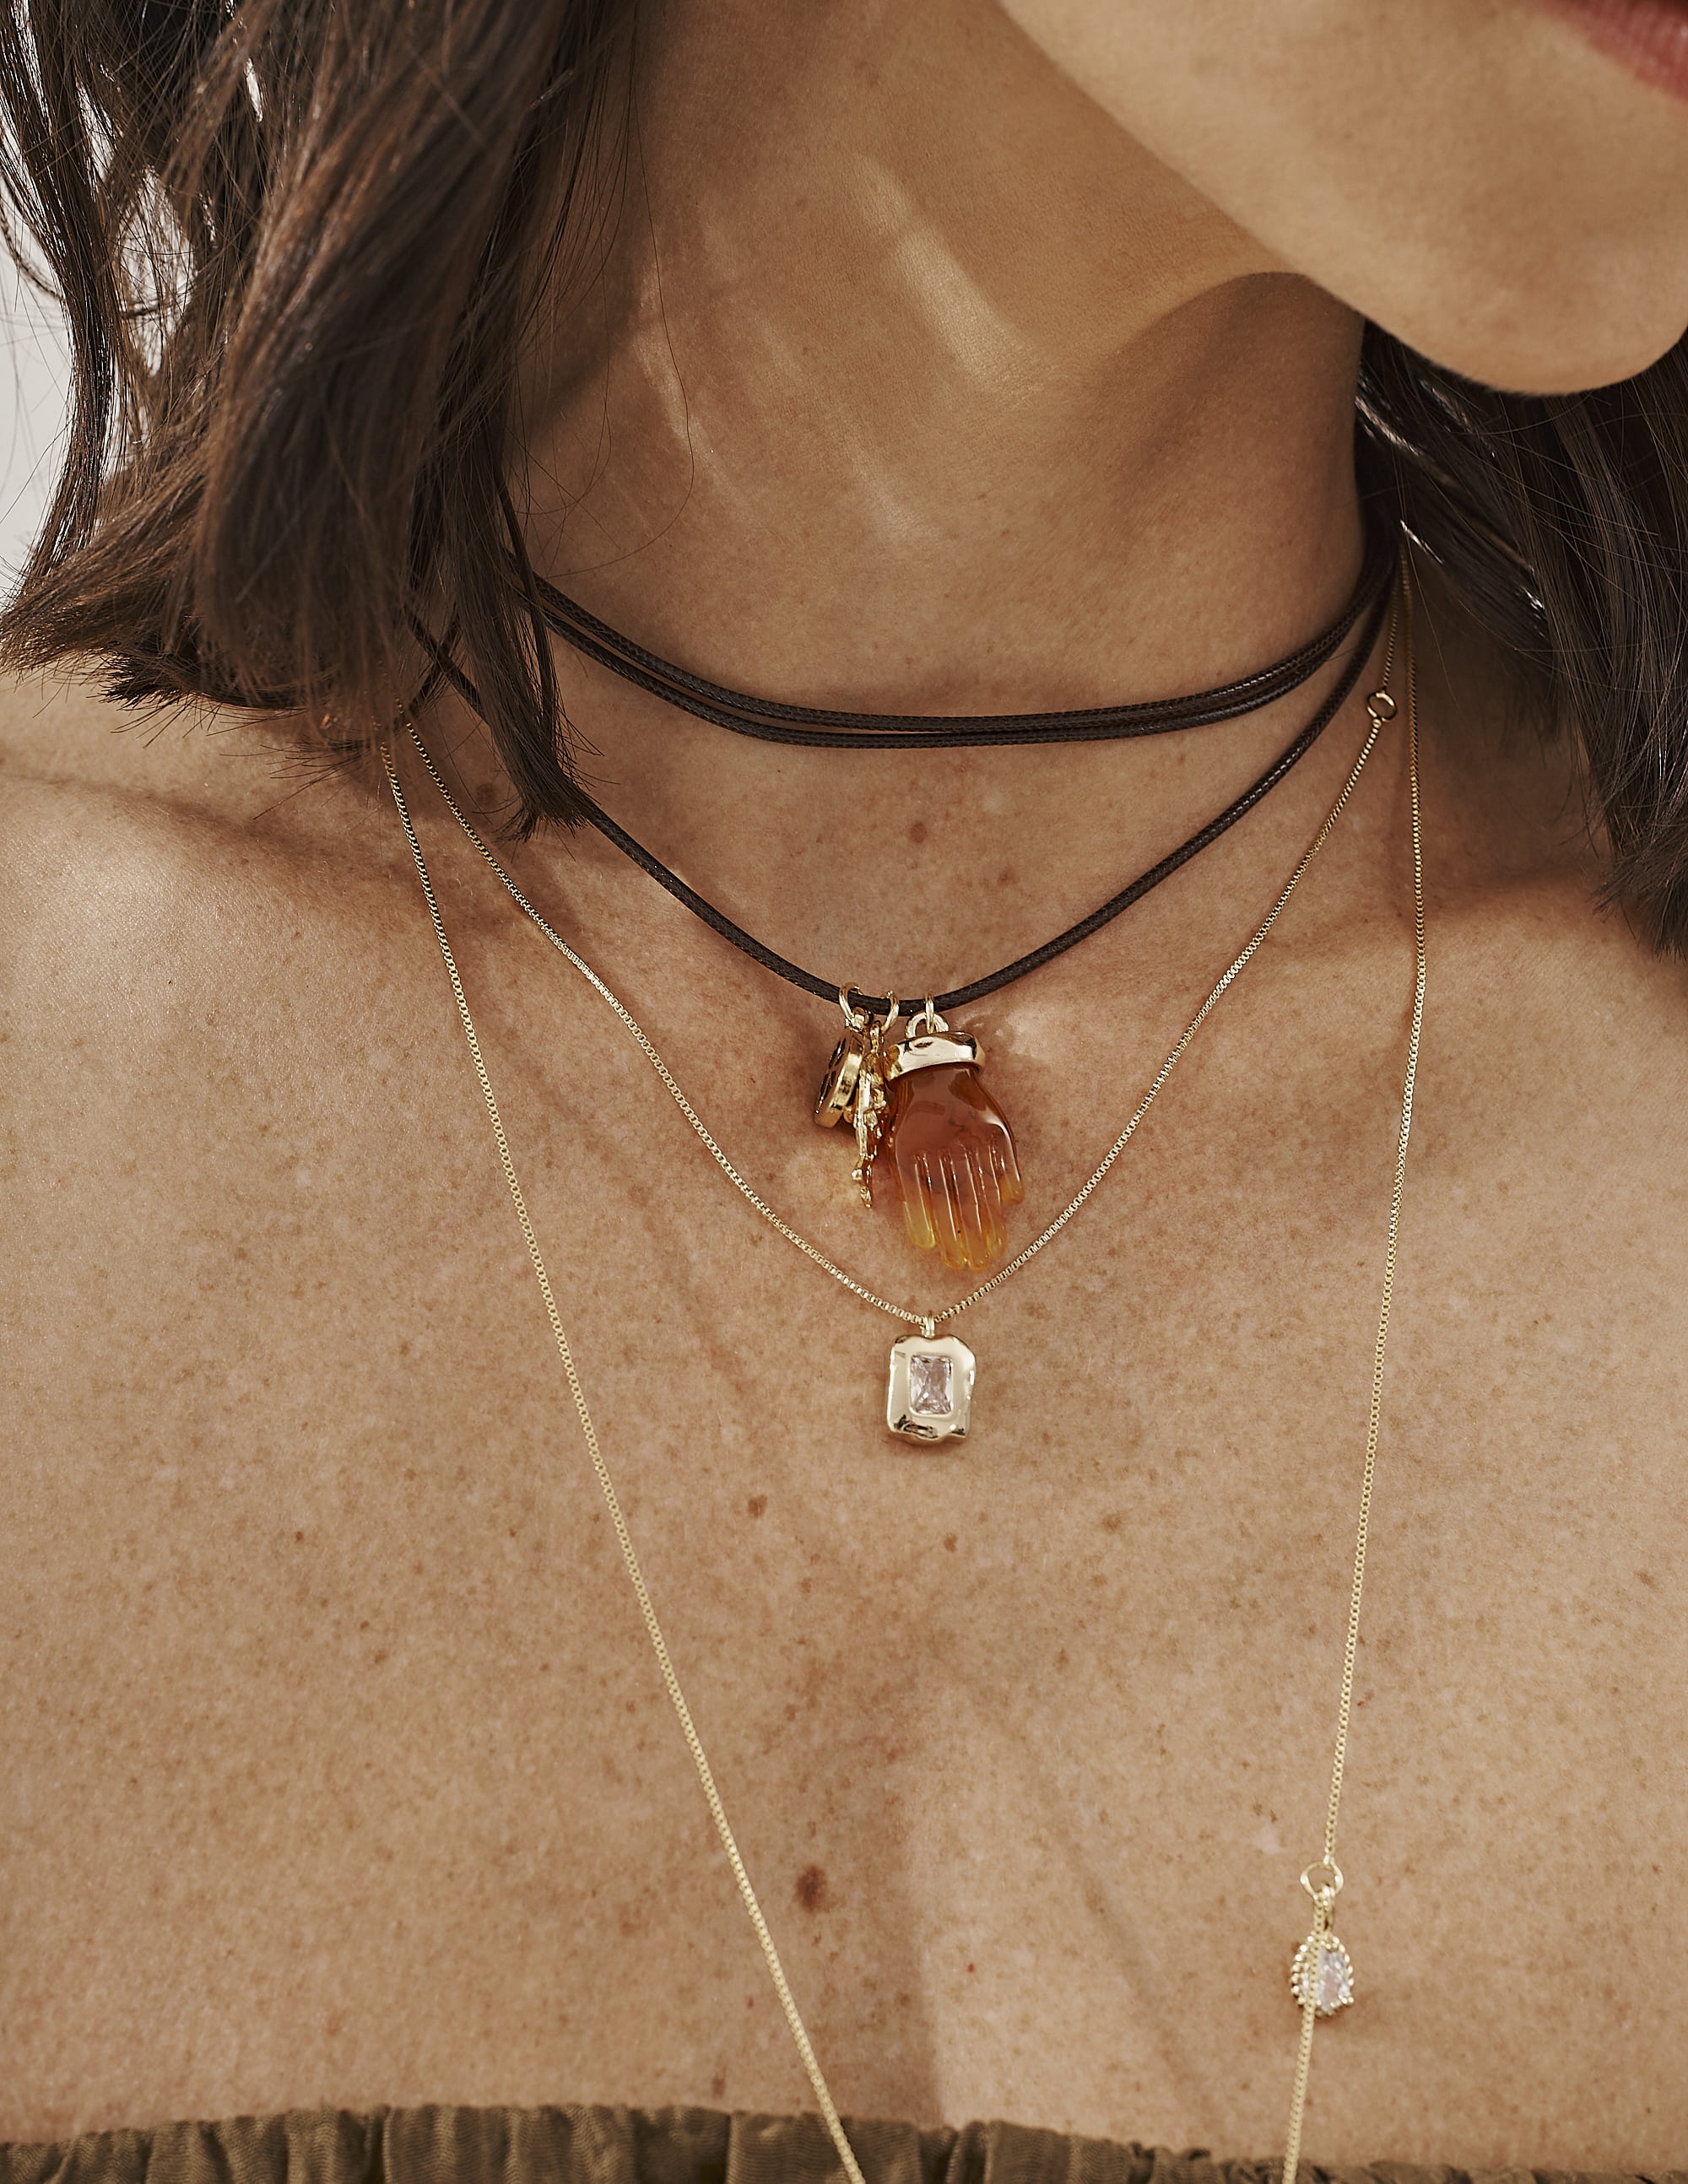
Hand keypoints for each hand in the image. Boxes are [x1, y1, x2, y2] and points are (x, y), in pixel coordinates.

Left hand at [886, 1063, 1023, 1271]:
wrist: (934, 1069)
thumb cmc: (911, 1117)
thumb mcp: (892, 1145)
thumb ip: (897, 1180)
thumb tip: (901, 1222)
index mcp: (910, 1153)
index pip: (919, 1201)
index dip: (927, 1228)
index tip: (934, 1251)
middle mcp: (942, 1148)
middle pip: (956, 1205)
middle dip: (964, 1240)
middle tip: (971, 1265)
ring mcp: (971, 1139)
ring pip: (983, 1192)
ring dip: (989, 1226)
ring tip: (993, 1251)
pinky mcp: (995, 1131)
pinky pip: (1006, 1165)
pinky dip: (1010, 1186)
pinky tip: (1010, 1206)